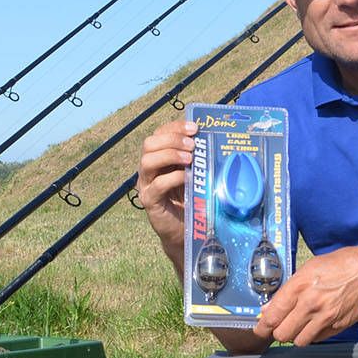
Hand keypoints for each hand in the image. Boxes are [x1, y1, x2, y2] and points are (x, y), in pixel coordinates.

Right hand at [134, 120, 195, 243]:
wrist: (183, 230)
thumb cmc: (190, 199)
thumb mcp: (193, 173)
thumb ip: (195, 158)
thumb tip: (211, 139)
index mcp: (158, 158)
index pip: (159, 134)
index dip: (175, 127)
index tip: (195, 128)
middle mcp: (148, 169)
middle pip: (149, 143)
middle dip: (172, 139)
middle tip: (193, 145)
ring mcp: (146, 185)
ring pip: (147, 161)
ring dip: (170, 155)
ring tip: (190, 159)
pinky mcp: (150, 201)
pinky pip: (157, 185)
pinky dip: (173, 178)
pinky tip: (188, 178)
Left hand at [253, 242, 357, 345]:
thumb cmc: (341, 264)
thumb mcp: (309, 268)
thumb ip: (288, 289)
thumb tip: (269, 308)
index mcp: (300, 286)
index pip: (273, 316)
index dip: (262, 326)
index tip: (260, 329)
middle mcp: (311, 304)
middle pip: (282, 334)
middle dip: (278, 331)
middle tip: (281, 325)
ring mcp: (326, 317)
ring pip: (299, 341)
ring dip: (295, 335)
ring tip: (298, 325)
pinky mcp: (339, 326)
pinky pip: (317, 339)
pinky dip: (312, 335)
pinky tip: (315, 324)